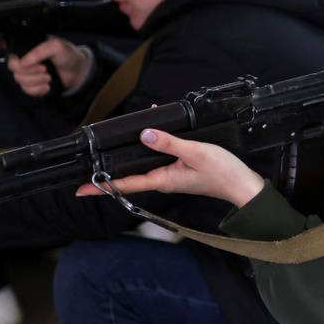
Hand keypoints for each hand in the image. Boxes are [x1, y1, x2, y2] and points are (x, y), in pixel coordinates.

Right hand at [5, 36, 93, 97]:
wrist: (79, 72)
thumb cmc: (68, 55)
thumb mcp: (57, 46)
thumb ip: (40, 51)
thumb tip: (23, 62)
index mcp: (27, 47)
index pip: (5, 45)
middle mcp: (25, 59)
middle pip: (12, 68)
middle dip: (29, 71)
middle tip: (44, 69)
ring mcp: (28, 74)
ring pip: (19, 80)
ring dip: (36, 81)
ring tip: (49, 77)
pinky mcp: (33, 86)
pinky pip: (26, 90)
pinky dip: (38, 90)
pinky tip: (47, 86)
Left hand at [73, 127, 264, 206]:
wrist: (243, 185)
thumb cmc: (223, 172)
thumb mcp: (195, 152)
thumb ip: (169, 143)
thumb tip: (144, 134)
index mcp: (162, 179)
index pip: (124, 184)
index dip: (99, 186)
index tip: (80, 189)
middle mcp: (163, 180)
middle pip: (129, 175)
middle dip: (109, 169)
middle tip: (90, 162)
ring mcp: (171, 176)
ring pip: (143, 166)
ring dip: (130, 155)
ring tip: (118, 141)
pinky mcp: (179, 171)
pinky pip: (157, 160)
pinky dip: (150, 148)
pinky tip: (152, 136)